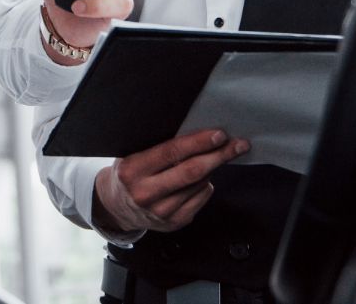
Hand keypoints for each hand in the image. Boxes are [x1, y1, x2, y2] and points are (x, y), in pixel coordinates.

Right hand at [92, 129, 249, 233]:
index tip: (219, 134)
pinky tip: (201, 178)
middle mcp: (146, 193)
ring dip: (212, 168)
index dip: (198, 143)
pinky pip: (201, 198)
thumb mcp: (133, 154)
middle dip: (219, 155)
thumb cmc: (130, 172)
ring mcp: (161, 212)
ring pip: (199, 185)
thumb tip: (199, 134)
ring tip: (215, 156)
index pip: (171, 153)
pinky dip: (206, 184)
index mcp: (133, 170)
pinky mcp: (174, 223)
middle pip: (191, 172)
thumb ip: (159, 148)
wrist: (116, 207)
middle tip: (239, 144)